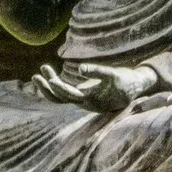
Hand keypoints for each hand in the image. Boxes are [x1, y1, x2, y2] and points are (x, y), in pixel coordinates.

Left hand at [31, 60, 159, 111]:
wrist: (136, 87)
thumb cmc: (126, 81)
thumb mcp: (113, 74)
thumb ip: (97, 71)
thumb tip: (79, 68)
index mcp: (91, 100)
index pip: (69, 96)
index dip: (57, 88)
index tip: (48, 78)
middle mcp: (84, 103)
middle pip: (60, 99)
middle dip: (47, 88)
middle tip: (36, 75)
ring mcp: (83, 100)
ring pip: (61, 97)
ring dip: (49, 86)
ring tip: (39, 72)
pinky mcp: (84, 95)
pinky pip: (65, 93)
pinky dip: (56, 85)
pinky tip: (49, 74)